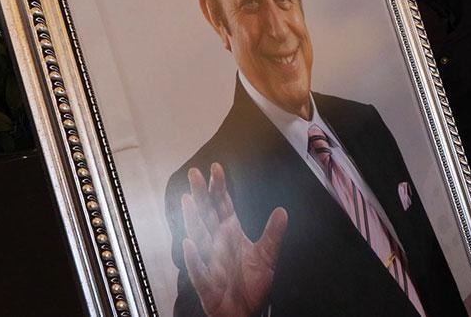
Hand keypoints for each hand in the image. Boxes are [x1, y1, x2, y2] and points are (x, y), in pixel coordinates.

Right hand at [181, 163, 287, 316]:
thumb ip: (273, 235)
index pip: (222, 206)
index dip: (219, 188)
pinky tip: (188, 243)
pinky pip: (198, 269)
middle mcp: (216, 244)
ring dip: (192, 219)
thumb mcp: (267, 257)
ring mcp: (210, 261)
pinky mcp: (207, 283)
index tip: (216, 168)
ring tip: (187, 200)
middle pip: (207, 215)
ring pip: (199, 237)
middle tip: (195, 174)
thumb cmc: (250, 283)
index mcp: (230, 234)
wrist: (245, 312)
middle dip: (201, 195)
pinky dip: (193, 257)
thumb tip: (282, 211)